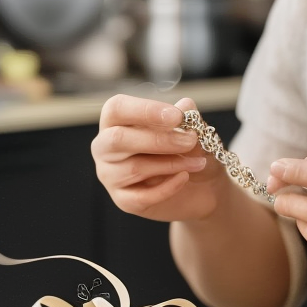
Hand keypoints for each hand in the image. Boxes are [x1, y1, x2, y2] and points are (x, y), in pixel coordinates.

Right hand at [92, 96, 230, 222]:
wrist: (200, 188)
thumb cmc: (188, 152)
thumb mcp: (193, 132)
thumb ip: (187, 119)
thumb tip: (186, 105)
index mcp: (116, 121)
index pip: (116, 109)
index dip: (145, 110)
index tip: (177, 116)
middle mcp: (105, 147)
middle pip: (117, 139)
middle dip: (158, 139)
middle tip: (190, 140)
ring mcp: (110, 175)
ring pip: (134, 168)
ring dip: (171, 163)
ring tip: (197, 162)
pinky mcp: (123, 200)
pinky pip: (141, 196)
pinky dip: (168, 187)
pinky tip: (185, 177)